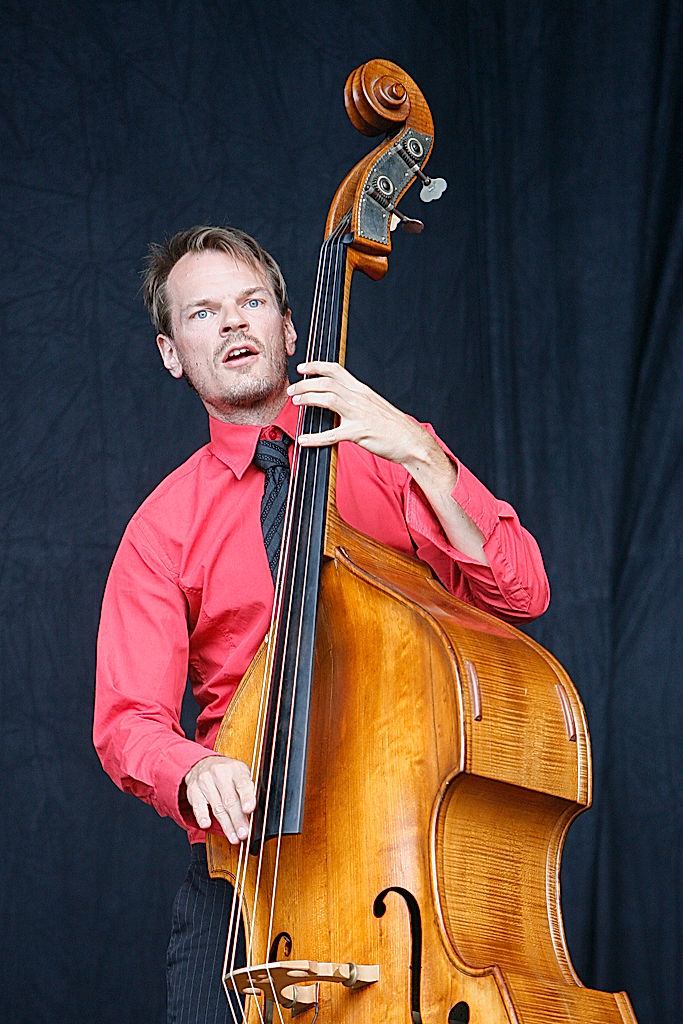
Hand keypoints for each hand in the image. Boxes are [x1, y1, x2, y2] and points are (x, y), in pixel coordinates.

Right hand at [183, 755, 255, 843]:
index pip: (243, 784)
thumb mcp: (241, 775)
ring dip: (226, 825)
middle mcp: (220, 773)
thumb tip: (255, 812)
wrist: (203, 764)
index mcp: (236, 769)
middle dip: (238, 819)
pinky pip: (198, 806)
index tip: (249, 810)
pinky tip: (206, 825)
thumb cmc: (227, 774)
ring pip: (216, 806)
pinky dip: (202, 816)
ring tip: (234, 837)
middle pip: (230, 800)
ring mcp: (205, 780)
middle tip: (244, 833)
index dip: (247, 797)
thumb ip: (248, 790)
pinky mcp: (193, 789)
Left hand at [288, 361, 486, 562]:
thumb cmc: (392, 425)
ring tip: (296, 401)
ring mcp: (359, 415)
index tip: (303, 367)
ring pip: (328, 399)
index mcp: (362, 390)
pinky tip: (304, 440)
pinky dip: (315, 437)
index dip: (317, 366)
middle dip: (306, 383)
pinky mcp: (359, 433)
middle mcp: (359, 398)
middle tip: (292, 389)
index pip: (336, 370)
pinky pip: (332, 434)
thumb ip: (356, 399)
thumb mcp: (373, 405)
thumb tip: (338, 398)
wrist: (411, 440)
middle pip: (327, 383)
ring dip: (308, 398)